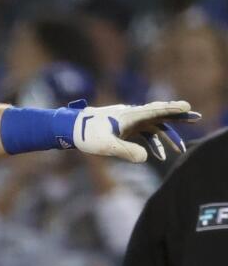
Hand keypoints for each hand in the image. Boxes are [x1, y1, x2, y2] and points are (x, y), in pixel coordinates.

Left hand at [71, 101, 195, 162]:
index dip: (171, 109)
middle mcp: (131, 115)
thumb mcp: (106, 146)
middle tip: (195, 117)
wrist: (69, 129)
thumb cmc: (86, 135)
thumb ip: (126, 151)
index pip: (155, 110)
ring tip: (179, 150)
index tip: (186, 106)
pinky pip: (143, 134)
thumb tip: (145, 159)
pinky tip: (158, 156)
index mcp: (129, 116)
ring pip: (153, 126)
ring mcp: (128, 121)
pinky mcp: (123, 128)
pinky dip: (152, 143)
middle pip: (159, 115)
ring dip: (165, 137)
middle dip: (177, 117)